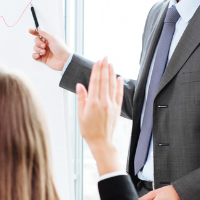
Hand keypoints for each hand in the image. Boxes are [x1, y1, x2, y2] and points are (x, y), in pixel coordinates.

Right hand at [29, 28, 70, 70]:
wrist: (64, 60)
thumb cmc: (61, 49)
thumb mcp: (53, 39)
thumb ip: (44, 33)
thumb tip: (39, 28)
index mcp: (49, 39)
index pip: (40, 34)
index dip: (34, 32)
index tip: (30, 30)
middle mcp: (46, 45)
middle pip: (36, 41)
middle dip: (38, 43)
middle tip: (44, 46)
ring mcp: (44, 51)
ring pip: (35, 48)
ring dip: (38, 49)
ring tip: (44, 52)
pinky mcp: (42, 58)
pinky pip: (34, 56)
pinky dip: (35, 55)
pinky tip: (39, 55)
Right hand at [76, 58, 123, 174]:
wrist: (101, 142)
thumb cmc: (88, 130)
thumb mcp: (80, 115)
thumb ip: (81, 98)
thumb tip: (80, 85)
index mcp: (92, 103)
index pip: (95, 82)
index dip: (96, 70)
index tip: (97, 61)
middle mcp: (103, 102)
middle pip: (104, 81)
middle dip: (104, 68)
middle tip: (105, 57)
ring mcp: (112, 105)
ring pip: (112, 85)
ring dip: (111, 73)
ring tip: (111, 64)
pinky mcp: (117, 109)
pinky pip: (119, 94)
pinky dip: (119, 85)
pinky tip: (119, 78)